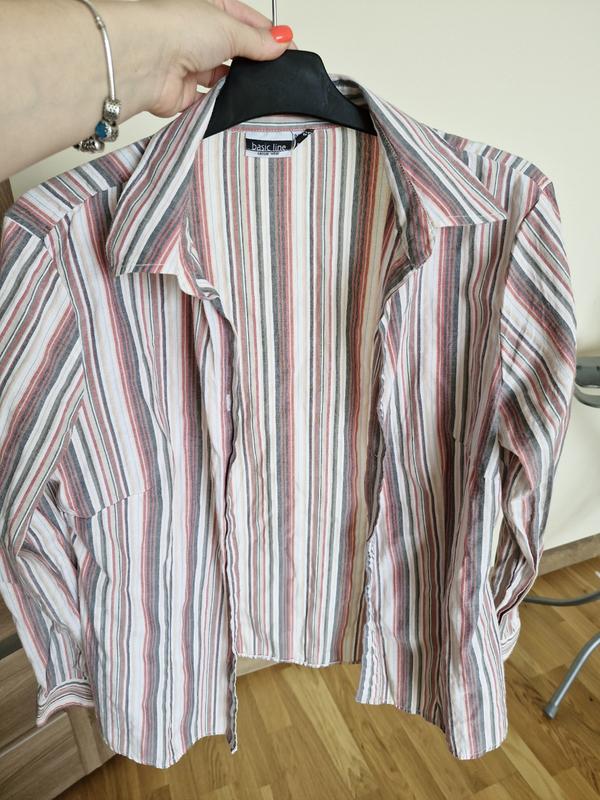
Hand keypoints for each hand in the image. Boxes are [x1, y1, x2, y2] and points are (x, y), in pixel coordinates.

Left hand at [146, 0, 297, 117]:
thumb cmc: (176, 28)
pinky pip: (211, 101)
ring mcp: (191, 65)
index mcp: (209, 9)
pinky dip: (222, 103)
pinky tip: (233, 102)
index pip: (247, 22)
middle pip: (237, 52)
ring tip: (252, 87)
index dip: (269, 36)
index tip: (289, 51)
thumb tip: (282, 41)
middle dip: (254, 63)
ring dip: (237, 83)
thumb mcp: (230, 27)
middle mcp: (198, 35)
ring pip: (225, 78)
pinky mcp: (186, 95)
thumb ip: (258, 41)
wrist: (144, 61)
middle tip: (275, 73)